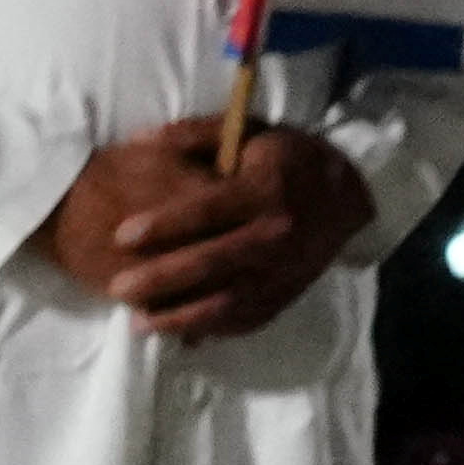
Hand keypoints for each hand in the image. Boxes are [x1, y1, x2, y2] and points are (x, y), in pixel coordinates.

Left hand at [40, 121, 364, 341]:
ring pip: (226, 303)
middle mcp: (277, 235)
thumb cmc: (283, 159)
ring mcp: (283, 272)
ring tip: (136, 322)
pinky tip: (173, 332)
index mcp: (266, 191)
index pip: (208, 212)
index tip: (120, 236)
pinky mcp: (284, 296)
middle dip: (161, 280)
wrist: (345, 195)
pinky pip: (243, 320)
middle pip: (212, 263)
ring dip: (178, 317)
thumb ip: (193, 135)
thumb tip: (138, 139)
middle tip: (117, 288)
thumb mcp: (247, 132)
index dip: (164, 225)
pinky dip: (206, 329)